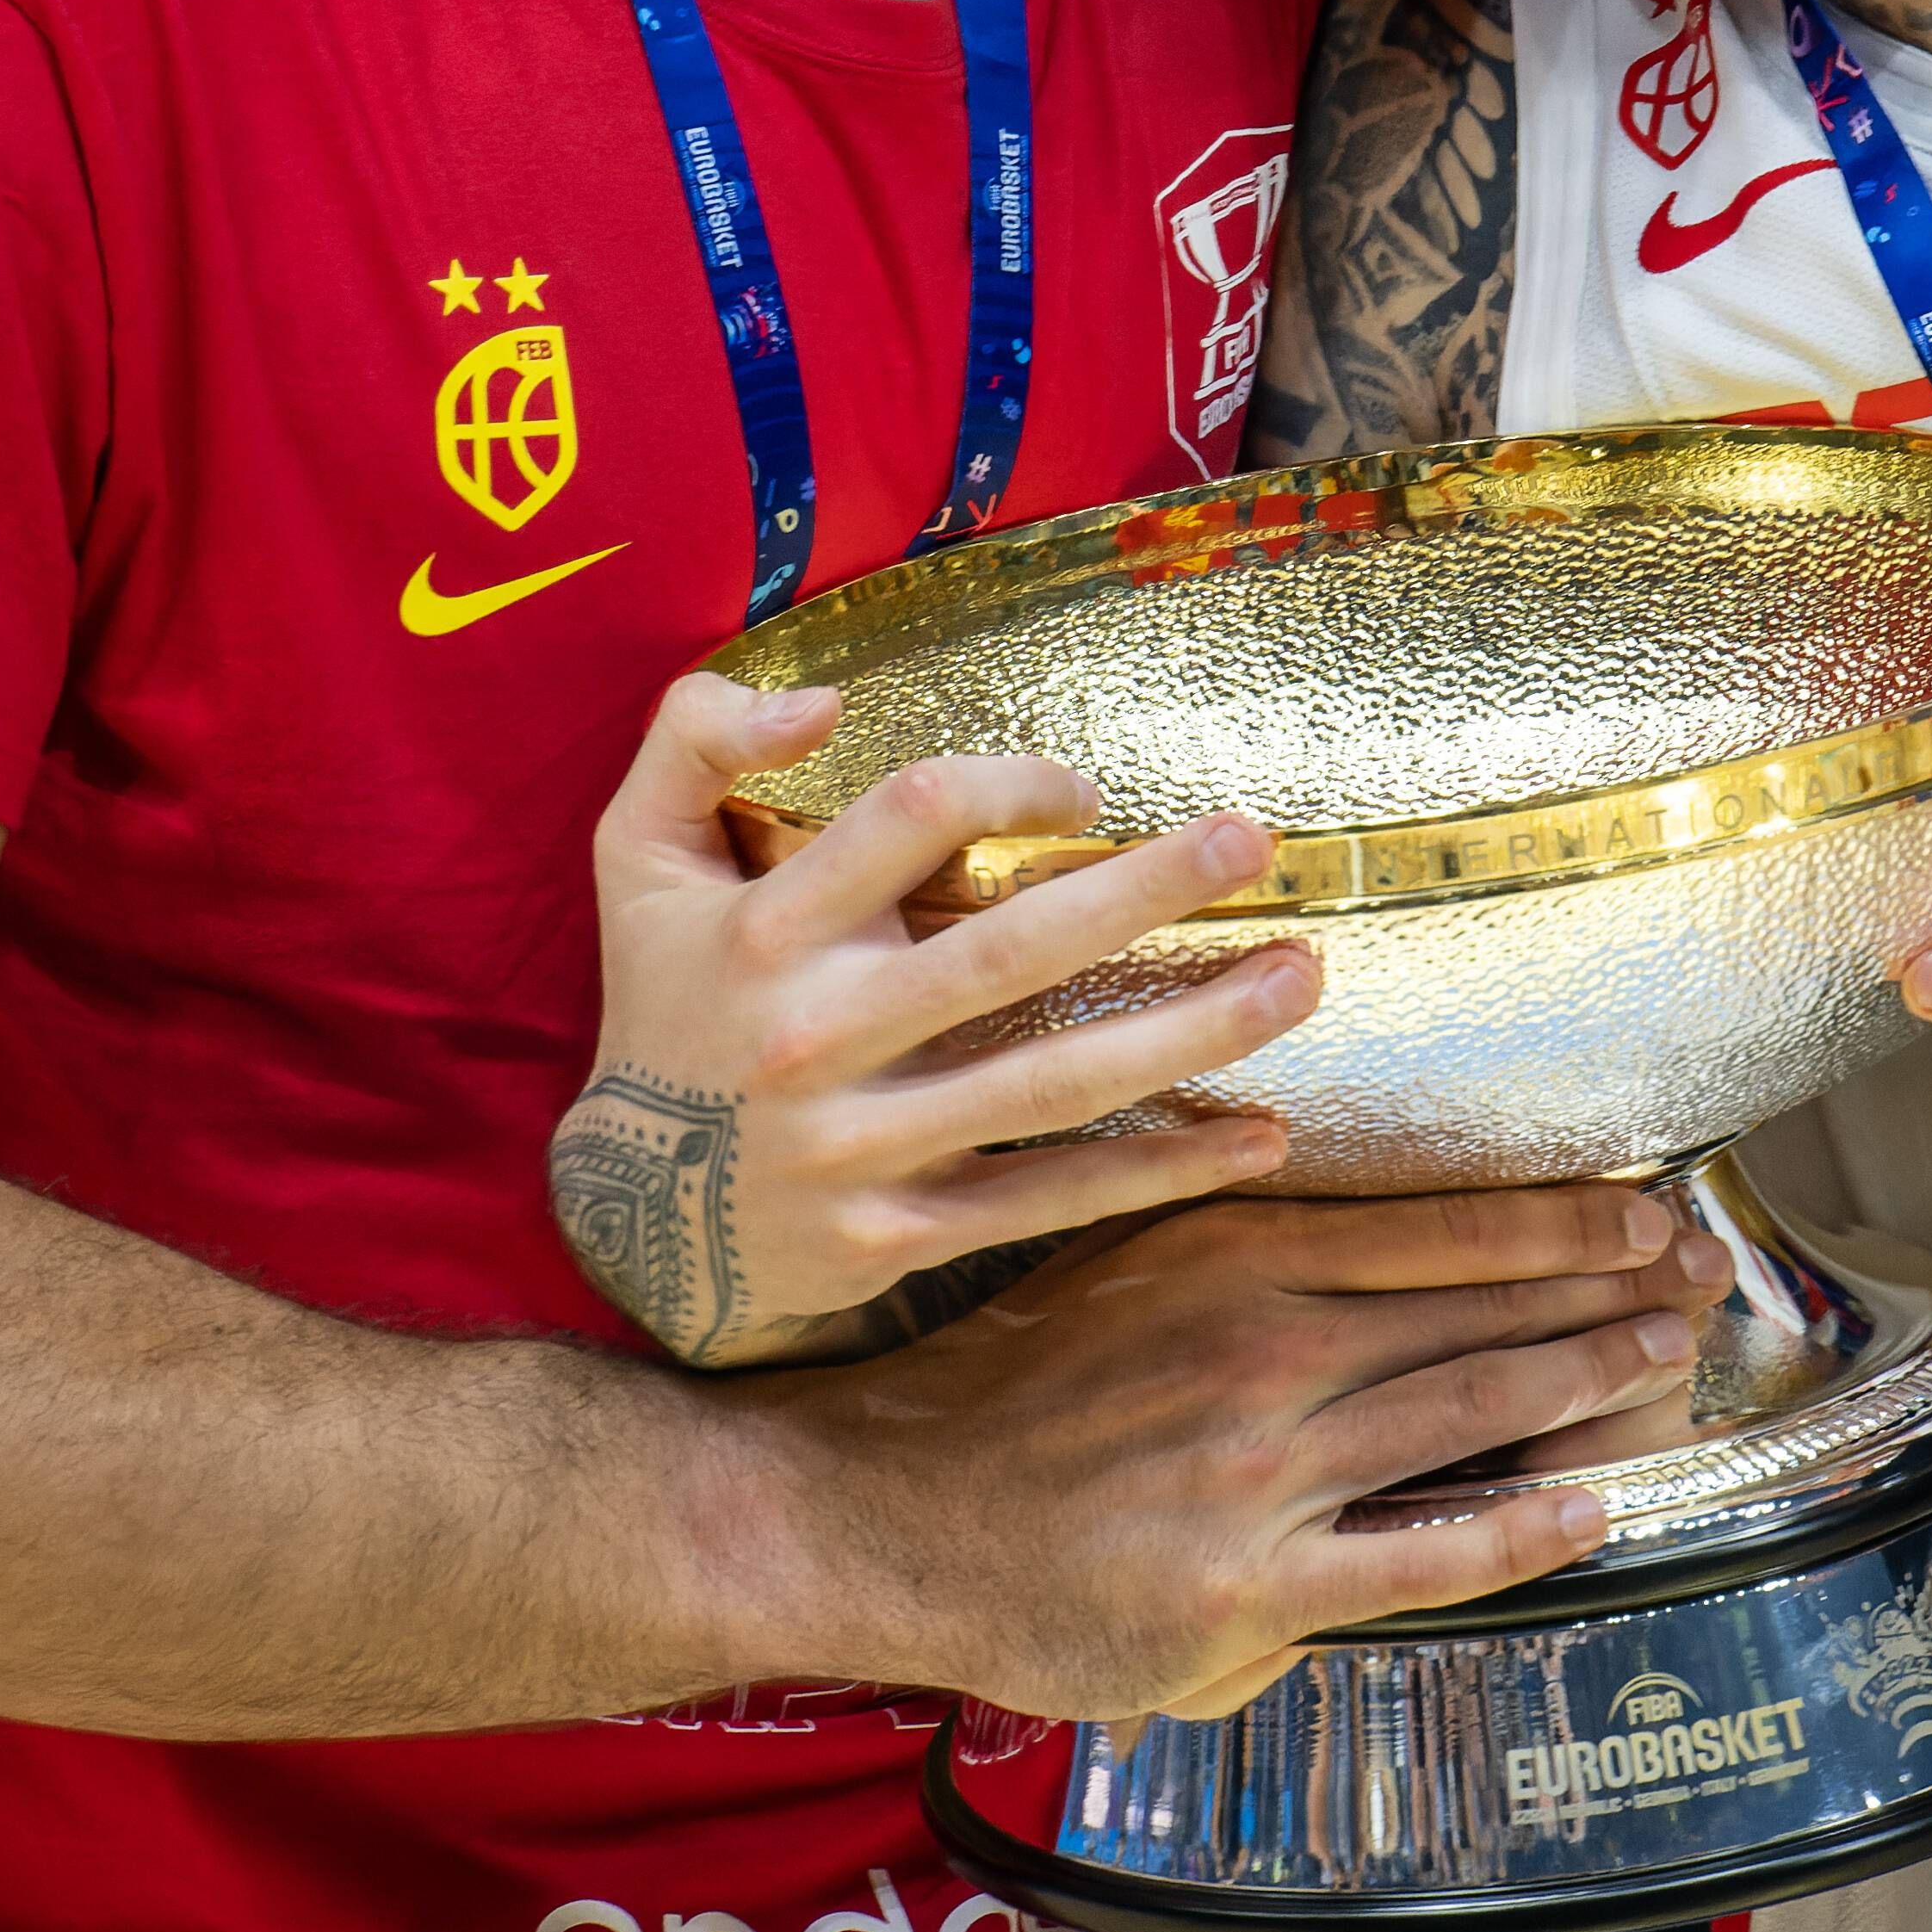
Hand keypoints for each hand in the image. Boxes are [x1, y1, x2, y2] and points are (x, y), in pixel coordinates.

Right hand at [570, 672, 1365, 1366]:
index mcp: (767, 928)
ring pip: (1051, 1084)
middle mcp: (818, 1036)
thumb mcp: (637, 851)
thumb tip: (819, 699)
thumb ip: (696, 734)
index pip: (912, 818)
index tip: (1088, 790)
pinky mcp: (901, 1232)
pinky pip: (1049, 1198)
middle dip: (1142, 893)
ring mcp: (863, 1145)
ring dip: (1189, 1034)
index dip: (1013, 785)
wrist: (633, 1215)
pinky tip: (1262, 1136)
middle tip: (1254, 843)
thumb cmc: (665, 1001)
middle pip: (1007, 953)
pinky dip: (1160, 1173)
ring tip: (1298, 980)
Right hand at [757, 1186, 1721, 1718]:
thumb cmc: (1004, 1393)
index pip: (1440, 1224)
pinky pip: (1419, 1556)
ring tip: (1665, 1358)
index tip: (1647, 1211)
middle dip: (1609, 1286)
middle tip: (1700, 1270)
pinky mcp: (1247, 1588)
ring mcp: (1257, 1470)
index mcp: (1229, 1253)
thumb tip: (1362, 1249)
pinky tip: (1593, 1506)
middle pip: (1478, 1304)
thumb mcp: (1119, 1265)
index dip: (1563, 1219)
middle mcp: (1257, 1345)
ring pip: (1467, 1408)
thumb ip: (1238, 1253)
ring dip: (1587, 1380)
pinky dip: (1518, 1526)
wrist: (879, 1514)